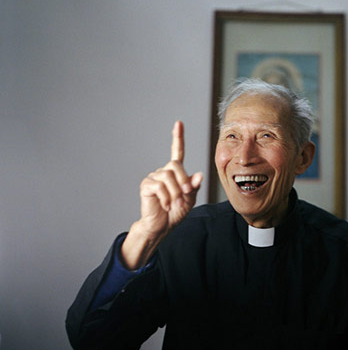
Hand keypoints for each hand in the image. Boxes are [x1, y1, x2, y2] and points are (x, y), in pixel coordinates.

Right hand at [139, 121, 202, 238]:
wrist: (162, 226)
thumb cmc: (176, 211)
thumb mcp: (190, 199)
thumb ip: (194, 186)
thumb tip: (198, 175)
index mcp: (175, 172)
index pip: (177, 151)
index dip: (178, 137)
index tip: (179, 123)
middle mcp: (163, 171)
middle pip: (175, 165)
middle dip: (183, 180)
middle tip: (186, 194)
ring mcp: (153, 177)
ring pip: (168, 177)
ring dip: (175, 193)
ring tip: (175, 204)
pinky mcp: (146, 185)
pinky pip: (159, 186)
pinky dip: (166, 198)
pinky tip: (166, 206)